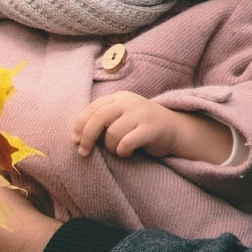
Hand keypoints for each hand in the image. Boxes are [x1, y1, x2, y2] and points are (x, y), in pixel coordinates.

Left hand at [73, 93, 232, 164]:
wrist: (176, 130)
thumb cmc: (141, 127)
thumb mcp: (121, 119)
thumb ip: (103, 122)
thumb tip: (78, 138)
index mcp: (119, 98)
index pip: (92, 108)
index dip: (80, 124)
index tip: (75, 140)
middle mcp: (129, 102)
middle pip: (98, 118)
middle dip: (87, 137)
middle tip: (83, 152)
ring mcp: (141, 114)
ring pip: (112, 133)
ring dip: (110, 147)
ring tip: (117, 150)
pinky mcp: (151, 128)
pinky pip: (127, 142)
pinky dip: (122, 151)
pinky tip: (127, 153)